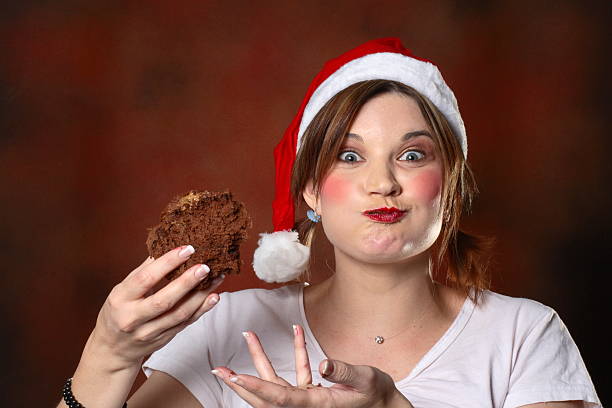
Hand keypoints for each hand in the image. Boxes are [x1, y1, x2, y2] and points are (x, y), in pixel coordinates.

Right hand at [89, 245, 223, 368]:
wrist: (114, 350)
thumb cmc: (118, 312)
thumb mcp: (122, 290)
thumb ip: (143, 272)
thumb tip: (165, 247)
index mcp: (121, 299)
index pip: (145, 279)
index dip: (167, 263)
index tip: (187, 249)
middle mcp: (133, 318)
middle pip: (164, 300)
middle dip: (187, 282)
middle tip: (205, 266)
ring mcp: (149, 332)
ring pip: (179, 314)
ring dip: (201, 295)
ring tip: (217, 277)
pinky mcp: (164, 339)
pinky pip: (186, 323)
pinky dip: (202, 309)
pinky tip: (214, 296)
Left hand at [212, 324, 412, 407]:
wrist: (386, 405)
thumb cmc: (378, 395)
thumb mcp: (365, 380)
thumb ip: (343, 372)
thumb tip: (323, 364)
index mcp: (315, 404)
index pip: (278, 396)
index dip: (254, 386)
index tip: (234, 377)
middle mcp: (306, 404)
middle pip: (265, 396)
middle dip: (242, 382)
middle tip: (219, 369)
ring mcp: (308, 398)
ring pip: (276, 381)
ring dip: (260, 359)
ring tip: (249, 335)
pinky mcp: (313, 391)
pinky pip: (297, 372)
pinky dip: (294, 352)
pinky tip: (295, 330)